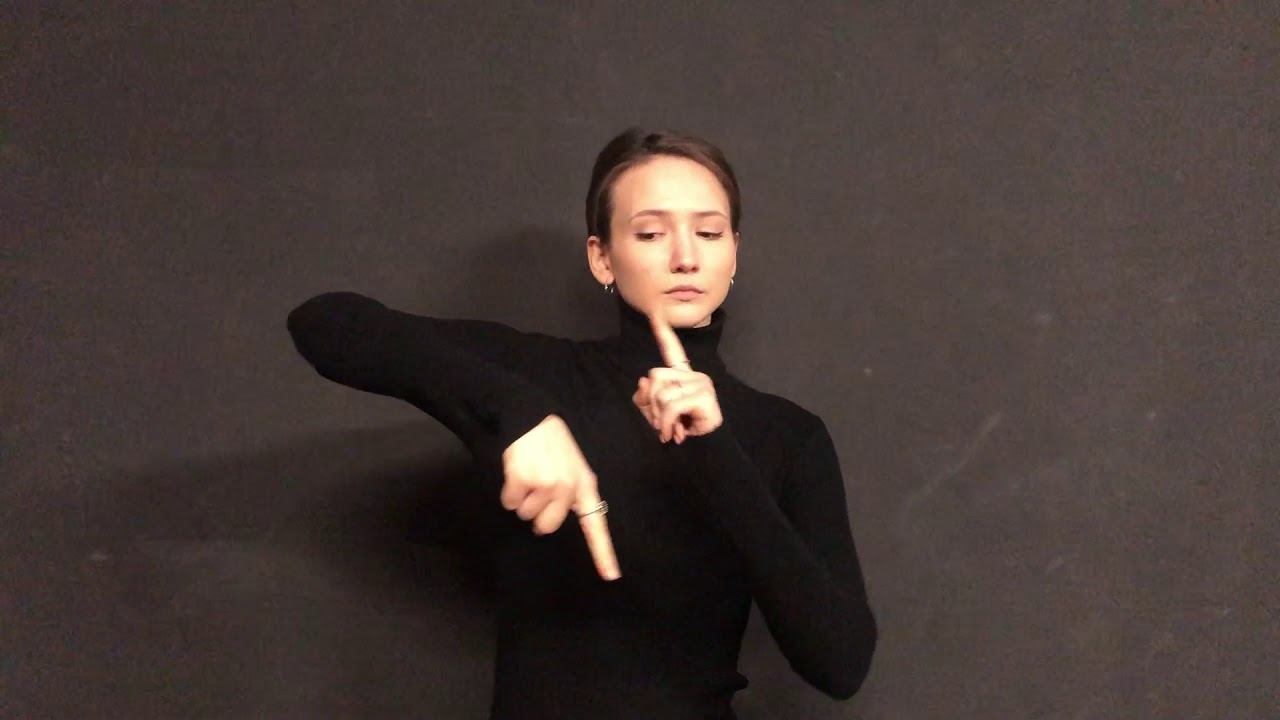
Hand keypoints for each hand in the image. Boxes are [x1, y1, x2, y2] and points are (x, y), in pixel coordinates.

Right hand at [501, 414, 619, 580]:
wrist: (530, 419)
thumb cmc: (552, 446)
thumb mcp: (573, 467)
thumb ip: (572, 494)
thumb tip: (551, 523)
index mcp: (584, 486)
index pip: (596, 525)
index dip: (603, 553)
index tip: (611, 576)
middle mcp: (568, 488)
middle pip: (548, 526)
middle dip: (538, 514)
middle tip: (538, 487)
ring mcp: (546, 485)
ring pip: (527, 515)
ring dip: (523, 498)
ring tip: (530, 472)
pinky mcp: (524, 481)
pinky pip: (510, 503)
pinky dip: (509, 492)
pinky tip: (517, 471)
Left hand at [631, 311, 723, 444]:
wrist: (704, 452)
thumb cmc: (679, 431)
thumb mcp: (656, 414)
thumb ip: (646, 398)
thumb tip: (643, 382)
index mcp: (682, 376)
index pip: (672, 350)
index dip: (663, 333)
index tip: (655, 314)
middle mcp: (693, 375)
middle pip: (655, 376)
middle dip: (652, 403)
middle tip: (662, 423)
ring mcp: (701, 383)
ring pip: (661, 392)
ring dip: (660, 417)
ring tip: (670, 430)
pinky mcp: (704, 395)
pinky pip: (671, 406)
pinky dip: (667, 423)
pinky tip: (675, 434)